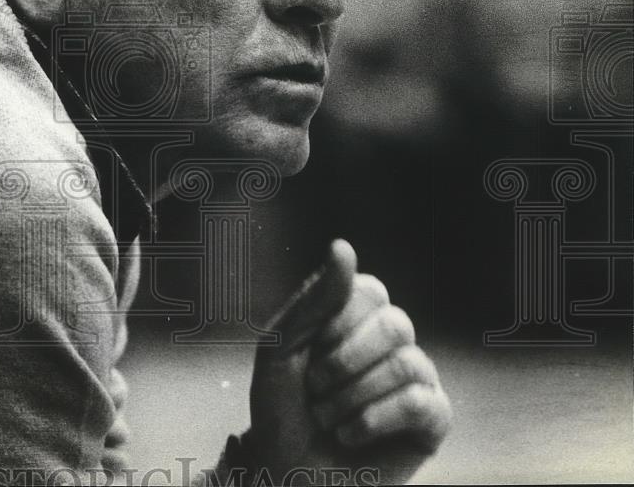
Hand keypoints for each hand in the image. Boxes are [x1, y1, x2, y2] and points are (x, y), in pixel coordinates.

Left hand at [248, 240, 451, 484]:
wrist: (284, 469)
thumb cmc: (280, 405)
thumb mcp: (282, 345)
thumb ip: (316, 297)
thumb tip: (344, 246)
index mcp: (357, 315)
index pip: (369, 291)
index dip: (336, 323)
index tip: (308, 350)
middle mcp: (392, 341)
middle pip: (394, 325)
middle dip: (343, 363)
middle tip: (316, 390)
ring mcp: (416, 379)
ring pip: (407, 365)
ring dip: (352, 397)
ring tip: (328, 418)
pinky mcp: (432, 420)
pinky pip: (422, 403)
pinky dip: (374, 420)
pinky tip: (351, 434)